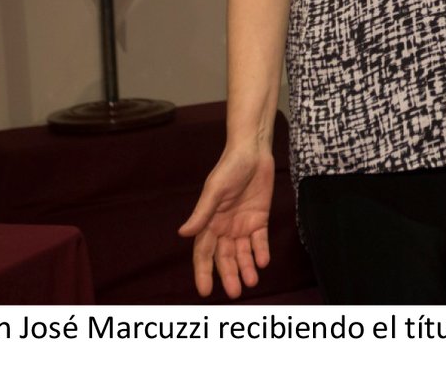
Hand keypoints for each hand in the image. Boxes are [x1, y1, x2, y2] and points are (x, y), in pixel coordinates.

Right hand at [178, 147, 275, 297]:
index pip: (203, 253)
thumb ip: (202, 213)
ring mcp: (242, 224)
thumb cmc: (229, 168)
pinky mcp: (259, 219)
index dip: (203, 272)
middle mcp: (224, 227)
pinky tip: (263, 262)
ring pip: (243, 253)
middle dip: (229, 275)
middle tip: (234, 293)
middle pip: (225, 257)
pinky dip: (261, 252)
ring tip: (251, 282)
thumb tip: (183, 233)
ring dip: (246, 267)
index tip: (205, 291)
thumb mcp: (214, 190)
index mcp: (209, 222)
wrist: (253, 152)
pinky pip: (259, 240)